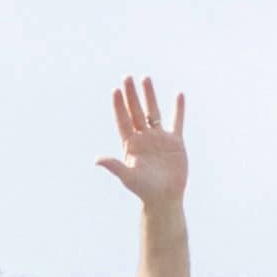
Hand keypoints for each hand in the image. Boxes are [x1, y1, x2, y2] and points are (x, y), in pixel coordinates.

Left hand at [97, 76, 186, 207]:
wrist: (165, 198)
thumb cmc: (145, 190)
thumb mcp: (129, 178)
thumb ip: (114, 166)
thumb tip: (97, 160)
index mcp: (131, 144)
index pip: (123, 120)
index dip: (119, 106)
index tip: (116, 91)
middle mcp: (143, 138)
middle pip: (135, 111)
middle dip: (131, 95)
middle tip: (127, 77)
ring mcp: (159, 138)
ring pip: (153, 112)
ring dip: (149, 95)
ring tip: (145, 79)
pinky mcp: (175, 142)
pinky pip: (177, 122)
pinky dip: (178, 109)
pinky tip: (179, 95)